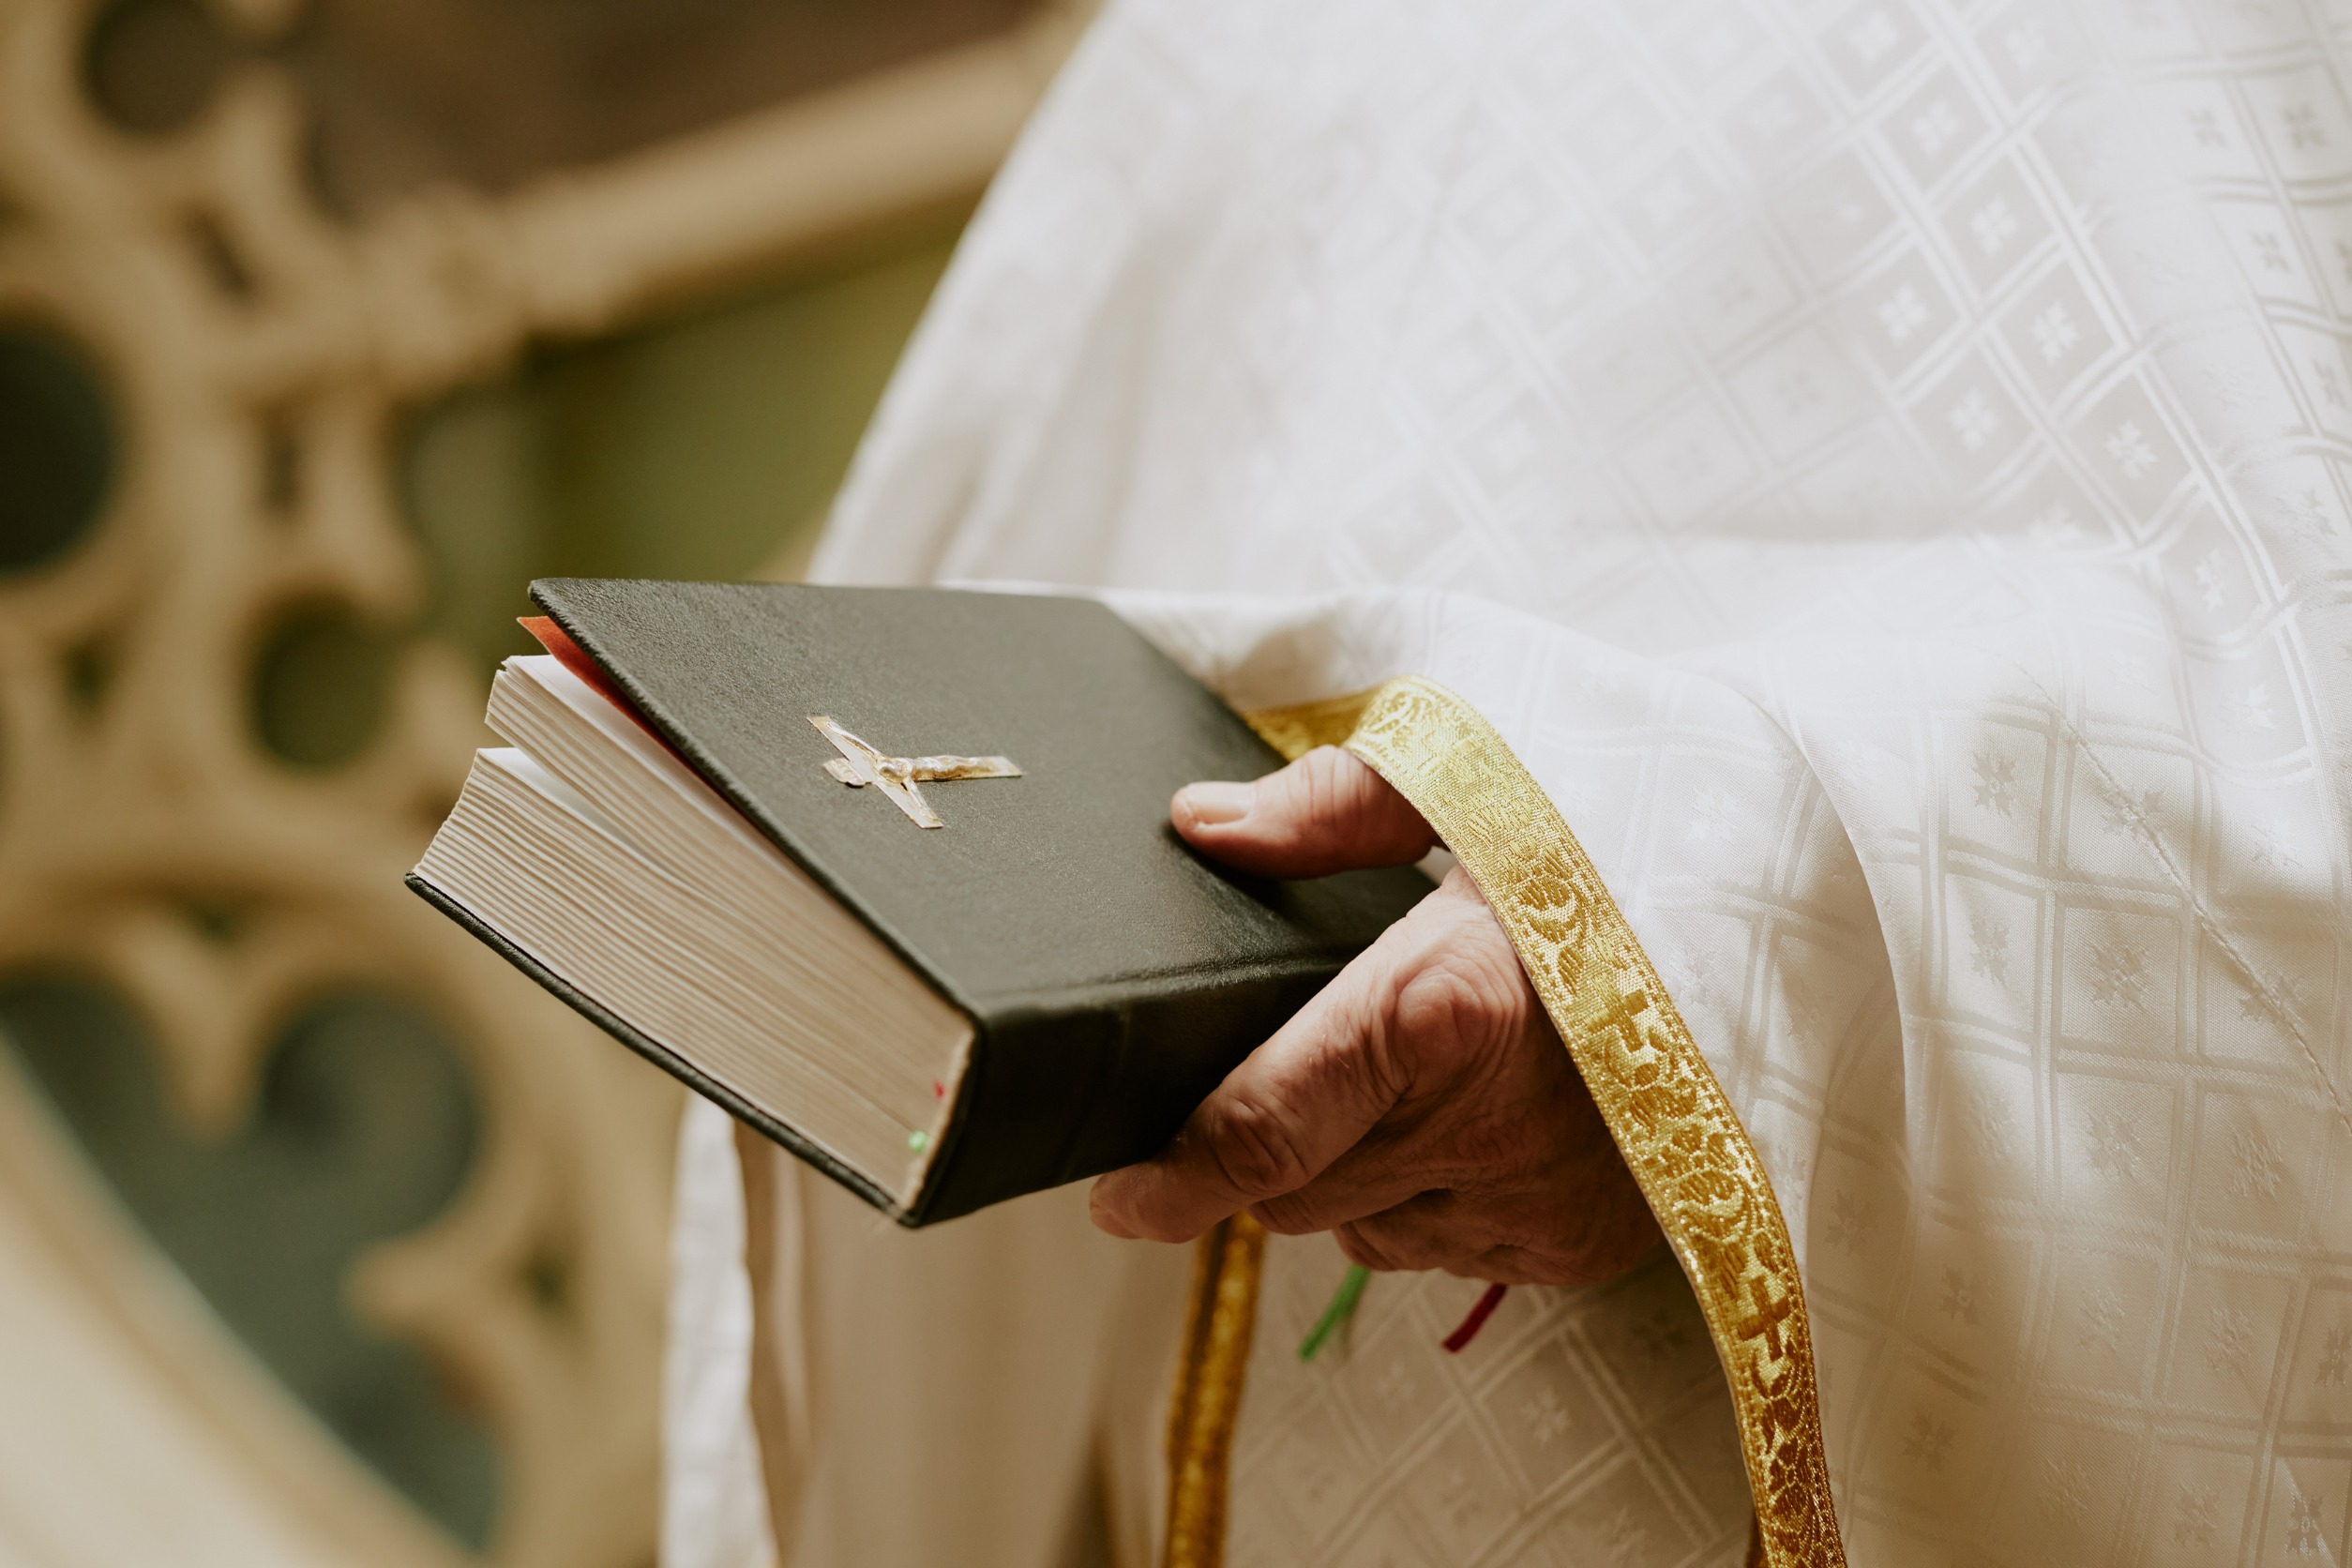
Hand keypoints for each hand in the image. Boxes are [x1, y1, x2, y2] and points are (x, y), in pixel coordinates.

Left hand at [1090, 747, 1659, 1285]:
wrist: (1805, 902)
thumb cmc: (1630, 824)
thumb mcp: (1479, 779)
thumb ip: (1326, 808)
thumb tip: (1197, 826)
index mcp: (1443, 1008)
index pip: (1265, 1132)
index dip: (1174, 1178)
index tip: (1116, 1199)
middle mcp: (1491, 1128)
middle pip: (1296, 1190)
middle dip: (1262, 1147)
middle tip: (1284, 1061)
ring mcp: (1544, 1200)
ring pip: (1365, 1226)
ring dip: (1349, 1170)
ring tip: (1408, 1068)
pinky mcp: (1586, 1243)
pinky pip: (1446, 1247)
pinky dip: (1427, 1193)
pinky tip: (1473, 1110)